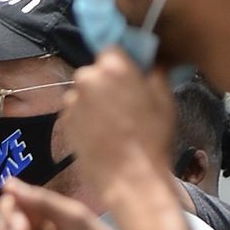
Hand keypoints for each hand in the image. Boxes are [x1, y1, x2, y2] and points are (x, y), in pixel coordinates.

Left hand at [59, 53, 175, 200]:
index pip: (112, 49)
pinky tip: (100, 135)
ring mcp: (73, 102)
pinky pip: (76, 113)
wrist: (130, 179)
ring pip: (83, 93)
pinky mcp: (65, 123)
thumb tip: (151, 64)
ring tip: (112, 124)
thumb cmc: (151, 140)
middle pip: (95, 72)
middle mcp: (88, 79)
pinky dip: (85, 119)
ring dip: (94, 102)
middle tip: (123, 104)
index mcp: (114, 66)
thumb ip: (156, 73)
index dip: (121, 64)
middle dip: (106, 84)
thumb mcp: (165, 99)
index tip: (128, 77)